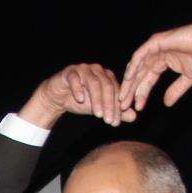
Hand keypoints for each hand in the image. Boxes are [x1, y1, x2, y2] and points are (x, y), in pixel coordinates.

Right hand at [20, 63, 134, 129]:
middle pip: (107, 86)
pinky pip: (75, 79)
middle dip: (108, 104)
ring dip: (96, 99)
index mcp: (107, 77)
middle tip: (108, 121)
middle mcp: (98, 70)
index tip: (115, 123)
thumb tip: (134, 117)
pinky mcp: (70, 72)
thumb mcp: (99, 108)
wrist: (58, 97)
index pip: (116, 91)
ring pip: (93, 82)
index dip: (116, 108)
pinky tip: (80, 100)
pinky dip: (78, 89)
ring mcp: (84, 69)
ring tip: (97, 114)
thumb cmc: (80, 101)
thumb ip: (115, 111)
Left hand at [120, 18, 191, 111]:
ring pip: (137, 66)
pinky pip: (140, 55)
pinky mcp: (156, 41)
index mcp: (162, 62)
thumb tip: (167, 104)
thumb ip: (175, 90)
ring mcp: (155, 47)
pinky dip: (133, 67)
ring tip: (123, 96)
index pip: (147, 80)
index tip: (136, 108)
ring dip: (129, 81)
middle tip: (123, 105)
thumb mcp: (187, 79)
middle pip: (139, 75)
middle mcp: (156, 54)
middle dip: (131, 90)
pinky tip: (129, 79)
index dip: (141, 94)